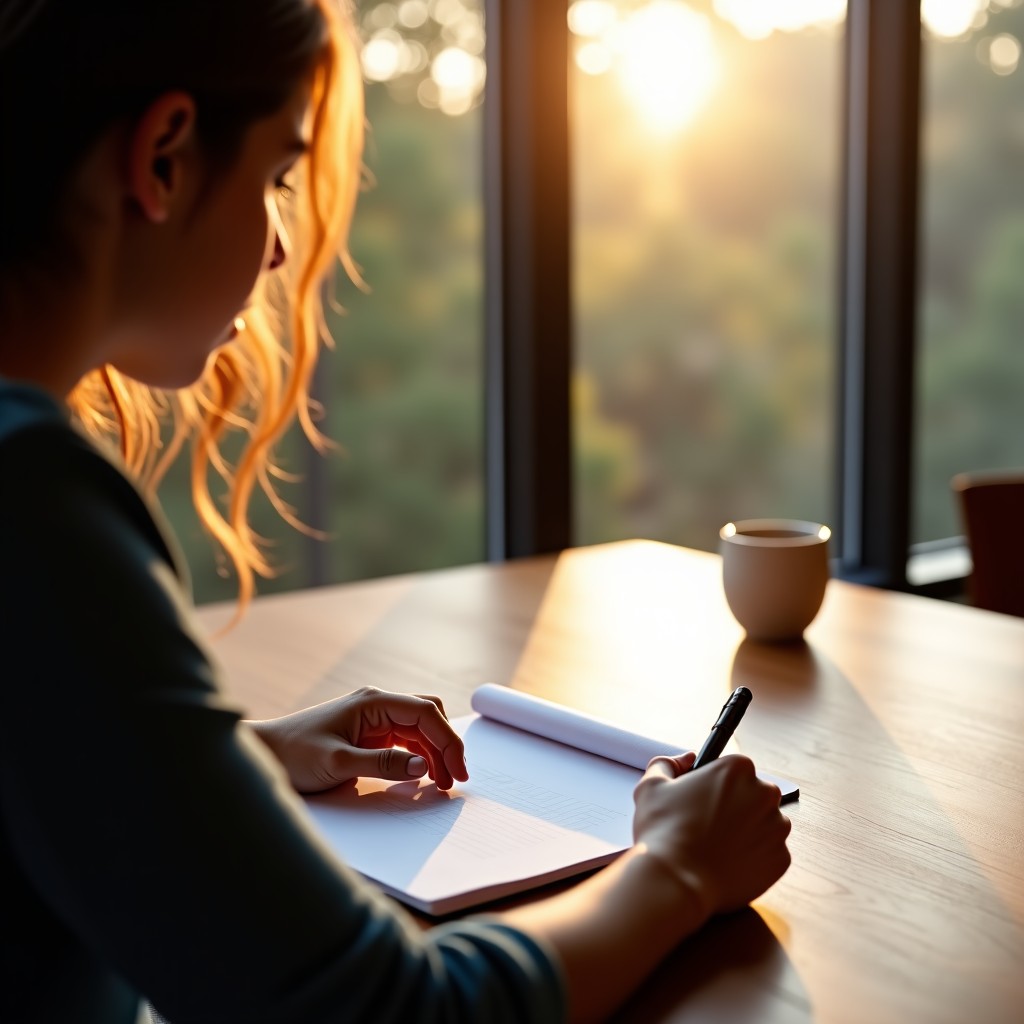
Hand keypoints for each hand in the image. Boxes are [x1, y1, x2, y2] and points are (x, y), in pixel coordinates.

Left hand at [249, 687, 468, 793]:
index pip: (426, 713)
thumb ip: (381, 764)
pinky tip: (420, 777)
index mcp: (374, 701)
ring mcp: (374, 718)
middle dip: (446, 745)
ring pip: (420, 729)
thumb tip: (422, 767)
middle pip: (429, 716)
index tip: (457, 771)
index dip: (448, 741)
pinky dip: (418, 757)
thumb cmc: (294, 753)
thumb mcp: (337, 763)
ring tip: (440, 783)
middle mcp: (378, 704)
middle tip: (454, 778)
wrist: (264, 753)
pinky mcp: (369, 734)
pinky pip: (405, 741)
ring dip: (434, 753)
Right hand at [631, 752, 791, 922]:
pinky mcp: (781, 860)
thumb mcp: (652, 786)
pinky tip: (728, 863)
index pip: (735, 769)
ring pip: (766, 824)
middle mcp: (765, 794)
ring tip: (718, 846)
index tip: (705, 798)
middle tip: (709, 823)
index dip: (718, 783)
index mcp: (737, 769)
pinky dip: (754, 858)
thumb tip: (687, 759)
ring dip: (748, 831)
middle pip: (755, 794)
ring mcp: (776, 828)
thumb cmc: (662, 831)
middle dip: (738, 805)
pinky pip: (770, 854)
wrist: (676, 883)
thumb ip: (668, 763)